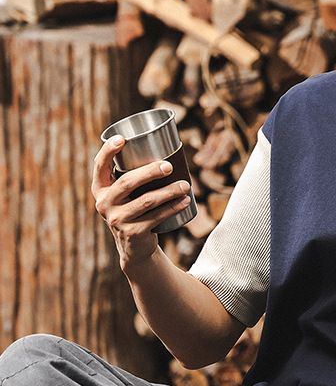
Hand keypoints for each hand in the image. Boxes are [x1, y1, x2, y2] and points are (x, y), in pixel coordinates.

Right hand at [91, 135, 191, 270]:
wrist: (135, 246)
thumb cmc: (136, 210)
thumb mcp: (127, 195)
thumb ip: (134, 175)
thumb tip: (166, 148)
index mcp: (100, 189)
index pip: (99, 166)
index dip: (108, 151)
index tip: (122, 138)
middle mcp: (104, 203)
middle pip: (127, 182)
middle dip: (149, 172)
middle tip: (169, 166)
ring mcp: (117, 219)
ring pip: (146, 201)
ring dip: (169, 191)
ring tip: (186, 185)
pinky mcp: (132, 233)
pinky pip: (157, 217)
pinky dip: (173, 207)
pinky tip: (185, 201)